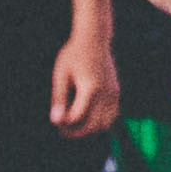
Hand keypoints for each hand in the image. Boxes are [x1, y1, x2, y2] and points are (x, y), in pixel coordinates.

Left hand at [50, 21, 122, 139]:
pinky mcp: (116, 92)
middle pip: (93, 126)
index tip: (54, 120)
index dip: (63, 124)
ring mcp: (113, 94)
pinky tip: (86, 116)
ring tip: (75, 125)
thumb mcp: (61, 75)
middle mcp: (106, 94)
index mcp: (90, 89)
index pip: (77, 118)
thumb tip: (55, 121)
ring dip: (90, 129)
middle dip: (77, 132)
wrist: (94, 39)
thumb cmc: (73, 55)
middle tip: (62, 129)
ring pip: (105, 125)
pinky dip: (100, 122)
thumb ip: (59, 99)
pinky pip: (111, 116)